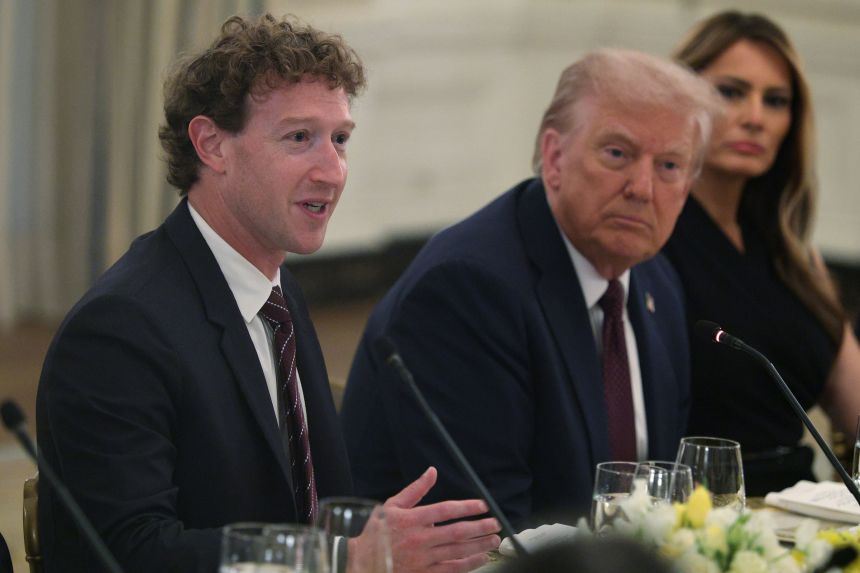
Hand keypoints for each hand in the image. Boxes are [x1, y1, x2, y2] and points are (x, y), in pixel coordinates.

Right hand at [384, 466, 500, 572]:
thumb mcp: (392, 505)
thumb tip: (432, 472)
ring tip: (494, 540)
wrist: (362, 561)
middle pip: (457, 532)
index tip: (482, 505)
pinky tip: (480, 558)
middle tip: (495, 523)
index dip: (467, 507)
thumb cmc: (378, 531)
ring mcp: (423, 559)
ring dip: (479, 545)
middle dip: (480, 527)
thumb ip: (415, 489)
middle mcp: (420, 539)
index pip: (446, 510)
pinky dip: (469, 564)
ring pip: (458, 552)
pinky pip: (451, 570)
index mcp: (413, 519)